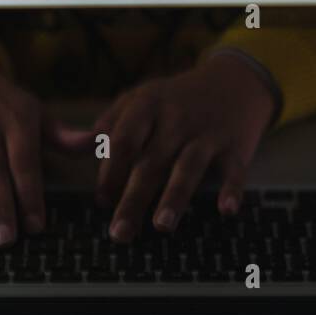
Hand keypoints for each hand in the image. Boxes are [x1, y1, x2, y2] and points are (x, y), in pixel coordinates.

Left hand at [82, 53, 277, 240]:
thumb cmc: (177, 99)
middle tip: (120, 233)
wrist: (235, 81)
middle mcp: (177, 118)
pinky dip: (232, 190)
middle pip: (150, 163)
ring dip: (174, 198)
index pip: (123, 141)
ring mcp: (207, 133)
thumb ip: (111, 122)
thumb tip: (79, 146)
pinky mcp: (236, 147)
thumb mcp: (142, 98)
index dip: (110, 172)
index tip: (101, 200)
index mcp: (148, 105)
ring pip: (188, 168)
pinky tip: (227, 210)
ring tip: (161, 226)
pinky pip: (234, 171)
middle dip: (133, 200)